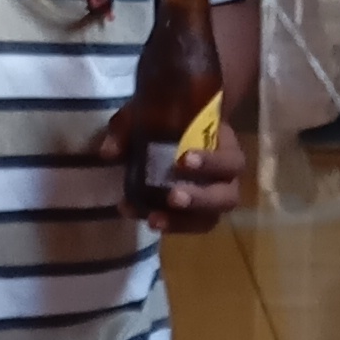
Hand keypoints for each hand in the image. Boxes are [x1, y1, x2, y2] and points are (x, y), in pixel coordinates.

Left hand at [91, 105, 247, 232]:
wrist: (178, 126)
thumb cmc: (173, 119)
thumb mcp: (148, 113)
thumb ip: (129, 128)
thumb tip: (108, 152)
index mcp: (225, 148)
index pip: (231, 160)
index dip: (212, 163)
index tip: (184, 159)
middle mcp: (226, 179)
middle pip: (226, 197)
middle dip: (200, 199)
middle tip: (173, 197)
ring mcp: (212, 200)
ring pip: (209, 219)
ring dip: (182, 222)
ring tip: (154, 219)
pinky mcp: (195, 214)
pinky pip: (188, 226)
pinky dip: (165, 224)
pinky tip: (141, 216)